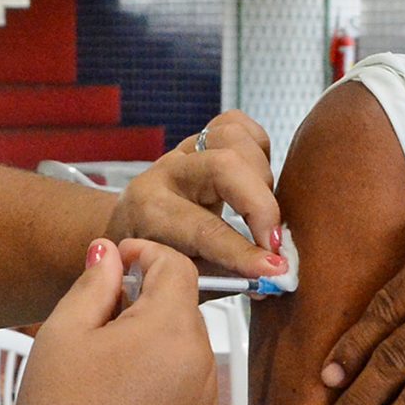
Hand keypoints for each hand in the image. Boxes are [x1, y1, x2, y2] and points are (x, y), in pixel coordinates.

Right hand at [6, 239, 218, 404]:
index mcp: (171, 329)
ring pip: (185, 343)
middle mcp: (202, 361)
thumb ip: (95, 282)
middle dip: (145, 299)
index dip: (145, 254)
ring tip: (106, 365)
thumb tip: (109, 253)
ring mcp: (205, 398)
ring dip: (154, 338)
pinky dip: (163, 373)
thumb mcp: (65, 330)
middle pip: (182, 305)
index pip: (177, 265)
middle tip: (97, 320)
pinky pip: (189, 380)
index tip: (116, 263)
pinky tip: (121, 394)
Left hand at [103, 112, 285, 281]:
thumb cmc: (157, 259)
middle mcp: (164, 174)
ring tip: (264, 212)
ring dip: (261, 175)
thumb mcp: (181, 279)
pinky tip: (257, 181)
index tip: (275, 269)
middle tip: (276, 242)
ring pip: (232, 137)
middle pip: (222, 166)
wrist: (128, 230)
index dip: (245, 251)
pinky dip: (257, 150)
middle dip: (260, 205)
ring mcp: (182, 150)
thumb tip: (270, 277)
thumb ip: (225, 277)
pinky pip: (237, 125)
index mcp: (149, 213)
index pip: (205, 229)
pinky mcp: (200, 138)